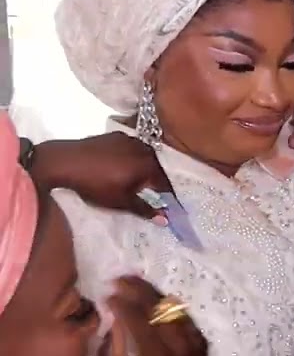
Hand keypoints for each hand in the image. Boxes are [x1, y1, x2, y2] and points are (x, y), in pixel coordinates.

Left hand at [32, 134, 173, 221]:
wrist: (64, 162)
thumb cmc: (95, 185)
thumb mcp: (121, 202)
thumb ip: (145, 210)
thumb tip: (166, 219)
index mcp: (150, 167)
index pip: (167, 185)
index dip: (168, 198)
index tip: (168, 207)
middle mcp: (145, 150)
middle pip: (158, 168)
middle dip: (157, 182)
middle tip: (151, 195)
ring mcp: (130, 140)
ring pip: (145, 157)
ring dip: (144, 168)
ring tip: (135, 180)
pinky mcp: (115, 136)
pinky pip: (131, 148)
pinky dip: (131, 157)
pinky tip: (120, 165)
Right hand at [98, 276, 207, 355]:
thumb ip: (111, 351)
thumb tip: (112, 322)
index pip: (137, 319)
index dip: (122, 303)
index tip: (109, 295)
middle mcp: (178, 346)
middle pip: (157, 307)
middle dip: (137, 289)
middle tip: (121, 278)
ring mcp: (193, 343)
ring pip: (173, 308)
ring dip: (153, 293)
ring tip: (135, 283)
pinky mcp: (201, 343)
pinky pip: (184, 317)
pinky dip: (168, 306)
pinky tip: (155, 300)